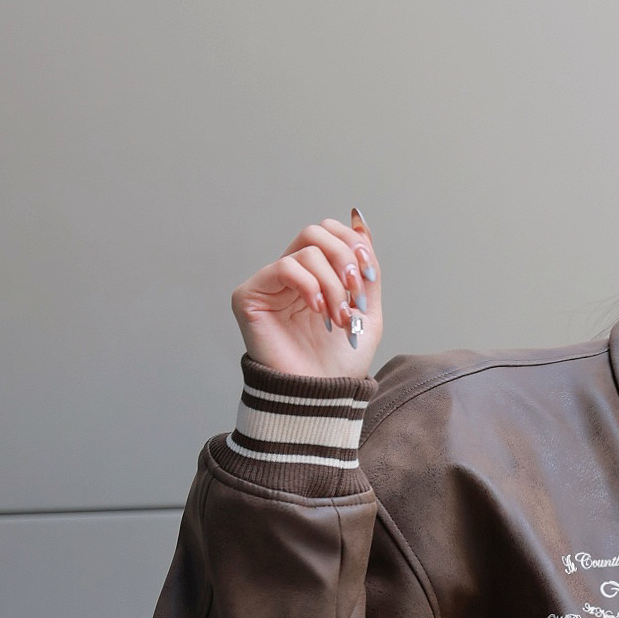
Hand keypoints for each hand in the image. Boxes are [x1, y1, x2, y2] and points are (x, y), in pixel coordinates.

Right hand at [231, 214, 382, 378]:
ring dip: (333, 284)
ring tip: (339, 317)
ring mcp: (269, 285)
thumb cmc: (339, 362)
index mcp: (316, 277)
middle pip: (316, 233)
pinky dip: (309, 285)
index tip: (368, 275)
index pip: (329, 234)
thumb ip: (366, 268)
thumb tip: (359, 221)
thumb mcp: (367, 310)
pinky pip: (284, 268)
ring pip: (307, 251)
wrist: (321, 396)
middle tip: (356, 294)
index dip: (353, 245)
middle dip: (345, 259)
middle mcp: (290, 277)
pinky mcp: (249, 296)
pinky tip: (318, 310)